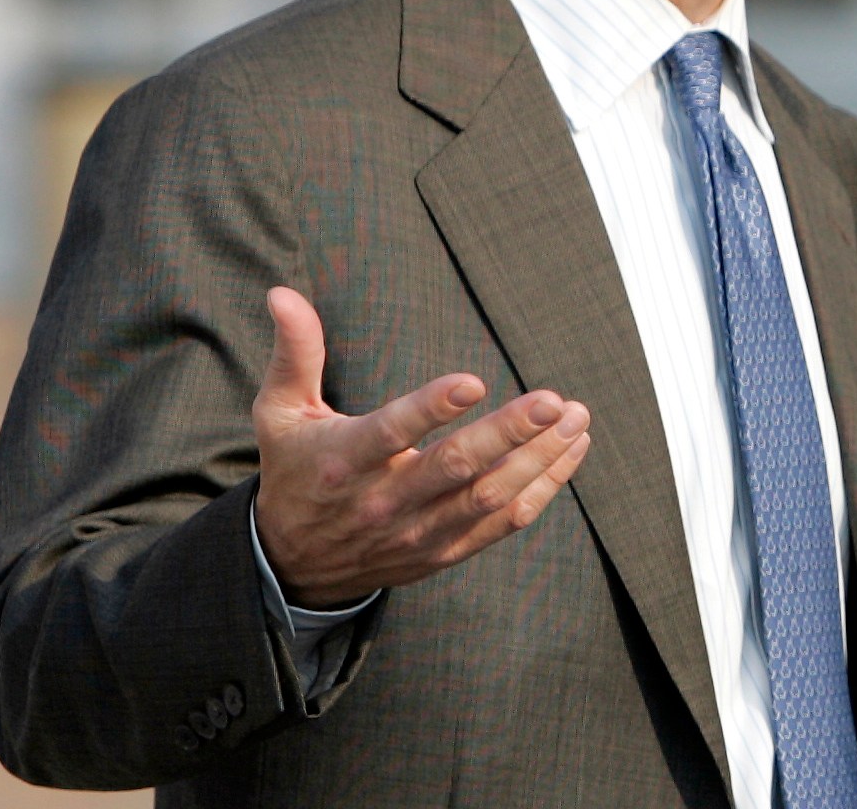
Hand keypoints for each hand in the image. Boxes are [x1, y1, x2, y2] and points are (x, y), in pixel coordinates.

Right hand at [251, 286, 592, 607]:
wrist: (293, 563)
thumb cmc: (296, 469)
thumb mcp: (280, 413)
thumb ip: (294, 352)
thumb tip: (283, 294)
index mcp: (344, 460)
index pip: (391, 432)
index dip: (431, 408)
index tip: (473, 381)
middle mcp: (384, 501)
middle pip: (455, 467)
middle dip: (509, 433)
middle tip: (555, 401)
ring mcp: (418, 531)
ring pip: (489, 497)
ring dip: (539, 459)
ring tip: (576, 419)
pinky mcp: (444, 552)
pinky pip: (502, 523)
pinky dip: (542, 488)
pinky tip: (571, 451)